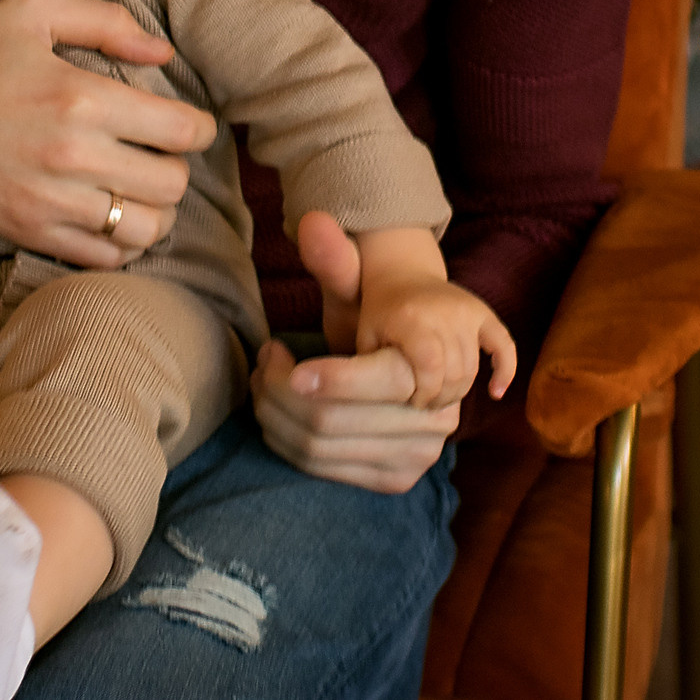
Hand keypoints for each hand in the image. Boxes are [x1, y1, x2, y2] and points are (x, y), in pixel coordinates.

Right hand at [0, 0, 217, 268]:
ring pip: (145, 229)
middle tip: (162, 153)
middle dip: (178, 167)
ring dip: (155, 210)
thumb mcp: (31, 9)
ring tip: (141, 187)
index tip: (191, 123)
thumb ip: (106, 21)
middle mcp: (71, 156)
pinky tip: (111, 214)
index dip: (200, 128)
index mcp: (80, 98)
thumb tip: (163, 54)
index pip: (179, 131)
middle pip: (171, 185)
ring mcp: (49, 203)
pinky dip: (121, 242)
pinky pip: (104, 258)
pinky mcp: (29, 233)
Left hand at [246, 212, 456, 494]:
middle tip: (263, 361)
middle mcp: (436, 415)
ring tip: (265, 380)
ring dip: (276, 416)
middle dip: (279, 391)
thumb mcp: (357, 287)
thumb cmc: (377, 318)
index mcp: (431, 362)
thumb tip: (313, 222)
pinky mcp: (401, 477)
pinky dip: (289, 444)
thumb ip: (336, 259)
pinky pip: (327, 471)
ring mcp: (421, 453)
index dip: (324, 377)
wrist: (411, 357)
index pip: (376, 382)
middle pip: (332, 419)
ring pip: (320, 448)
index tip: (281, 357)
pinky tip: (277, 412)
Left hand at [356, 268, 516, 412]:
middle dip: (441, 397)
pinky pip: (505, 345)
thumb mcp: (367, 337)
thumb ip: (375, 369)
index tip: (414, 402)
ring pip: (474, 367)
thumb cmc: (380, 312)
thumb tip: (392, 407)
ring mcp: (467, 311)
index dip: (427, 392)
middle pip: (455, 371)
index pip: (431, 367)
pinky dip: (505, 371)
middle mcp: (444, 313)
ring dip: (460, 391)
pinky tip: (495, 393)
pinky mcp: (482, 312)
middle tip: (427, 405)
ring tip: (441, 397)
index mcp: (412, 318)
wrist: (402, 272)